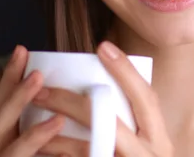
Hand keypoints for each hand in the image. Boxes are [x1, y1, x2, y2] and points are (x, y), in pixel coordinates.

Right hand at [0, 45, 66, 156]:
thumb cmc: (62, 152)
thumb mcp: (55, 135)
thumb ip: (58, 114)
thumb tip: (89, 86)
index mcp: (8, 133)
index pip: (4, 101)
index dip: (10, 77)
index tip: (23, 50)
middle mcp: (1, 150)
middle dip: (15, 98)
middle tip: (37, 76)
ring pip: (10, 152)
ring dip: (33, 136)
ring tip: (58, 120)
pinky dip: (42, 156)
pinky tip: (62, 148)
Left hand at [31, 41, 173, 156]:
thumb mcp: (149, 145)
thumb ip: (136, 122)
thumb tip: (106, 81)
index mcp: (160, 140)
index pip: (146, 98)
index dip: (127, 72)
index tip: (103, 47)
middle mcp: (149, 156)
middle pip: (109, 124)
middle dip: (72, 103)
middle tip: (42, 88)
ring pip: (87, 150)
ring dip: (54, 135)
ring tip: (33, 124)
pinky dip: (59, 156)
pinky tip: (41, 149)